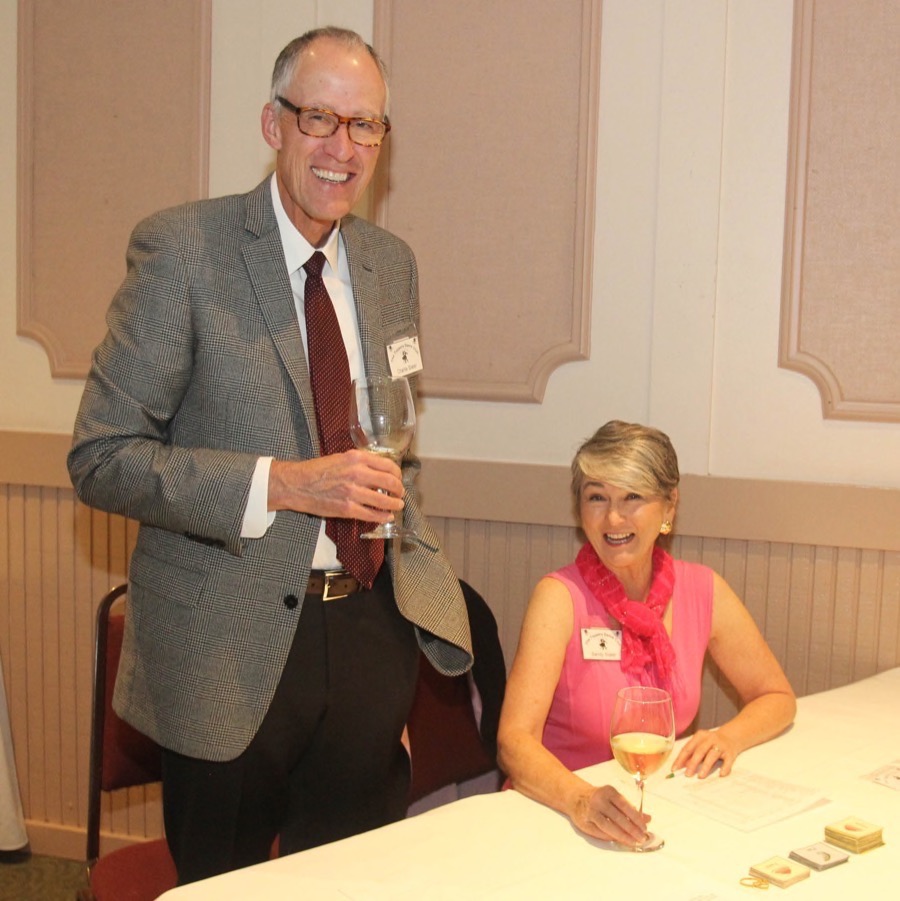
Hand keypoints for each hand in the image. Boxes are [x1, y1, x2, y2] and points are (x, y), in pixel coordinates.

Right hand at [268, 450, 404, 522]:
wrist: (297, 484)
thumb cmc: (317, 470)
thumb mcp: (341, 458)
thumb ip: (360, 463)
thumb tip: (378, 470)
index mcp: (357, 458)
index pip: (388, 465)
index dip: (398, 474)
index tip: (398, 479)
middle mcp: (357, 473)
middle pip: (390, 483)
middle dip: (399, 490)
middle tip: (400, 494)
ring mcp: (353, 492)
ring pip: (384, 501)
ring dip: (394, 504)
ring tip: (397, 506)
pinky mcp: (347, 508)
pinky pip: (371, 514)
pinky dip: (382, 517)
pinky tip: (387, 517)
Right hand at [571, 784, 650, 844]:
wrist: (576, 797)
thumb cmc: (600, 798)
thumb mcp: (614, 798)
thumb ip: (630, 808)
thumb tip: (648, 819)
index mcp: (608, 791)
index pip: (625, 806)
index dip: (636, 818)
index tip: (645, 828)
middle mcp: (598, 800)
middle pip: (618, 818)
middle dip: (632, 830)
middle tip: (641, 838)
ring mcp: (590, 811)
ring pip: (608, 826)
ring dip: (623, 836)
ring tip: (633, 842)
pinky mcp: (584, 822)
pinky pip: (599, 832)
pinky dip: (610, 837)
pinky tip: (619, 840)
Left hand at [670, 729, 734, 777]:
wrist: (732, 736)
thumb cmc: (712, 743)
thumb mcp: (701, 744)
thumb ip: (693, 753)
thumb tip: (683, 765)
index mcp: (700, 736)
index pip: (688, 748)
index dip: (681, 758)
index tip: (675, 769)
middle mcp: (710, 739)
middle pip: (699, 751)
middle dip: (692, 763)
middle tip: (687, 774)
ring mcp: (721, 745)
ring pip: (712, 755)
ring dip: (706, 766)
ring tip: (700, 776)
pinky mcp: (731, 753)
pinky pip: (728, 761)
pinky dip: (725, 768)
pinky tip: (721, 774)